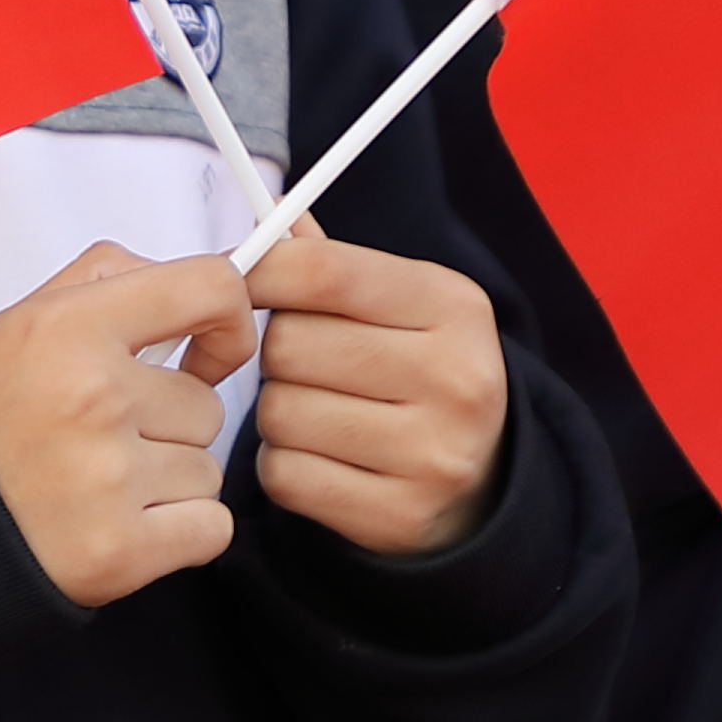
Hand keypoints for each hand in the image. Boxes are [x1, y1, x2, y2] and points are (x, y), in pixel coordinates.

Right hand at [0, 242, 253, 606]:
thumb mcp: (24, 321)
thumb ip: (110, 281)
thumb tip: (203, 288)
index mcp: (67, 329)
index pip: (207, 289)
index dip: (228, 320)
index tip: (209, 351)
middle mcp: (93, 398)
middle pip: (206, 404)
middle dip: (168, 424)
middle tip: (101, 436)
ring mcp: (108, 479)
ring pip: (207, 469)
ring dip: (168, 480)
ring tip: (99, 483)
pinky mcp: (120, 551)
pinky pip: (212, 527)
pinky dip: (179, 533)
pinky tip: (121, 523)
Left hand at [243, 214, 509, 557]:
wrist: (483, 480)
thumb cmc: (416, 372)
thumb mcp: (398, 303)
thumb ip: (330, 260)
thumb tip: (267, 207)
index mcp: (453, 305)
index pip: (321, 271)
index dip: (258, 274)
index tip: (238, 285)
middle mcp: (456, 378)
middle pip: (288, 346)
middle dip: (275, 354)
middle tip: (303, 365)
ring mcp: (434, 453)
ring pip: (278, 413)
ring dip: (276, 412)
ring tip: (318, 412)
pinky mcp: (400, 514)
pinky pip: (285, 475)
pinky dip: (284, 466)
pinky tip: (322, 457)